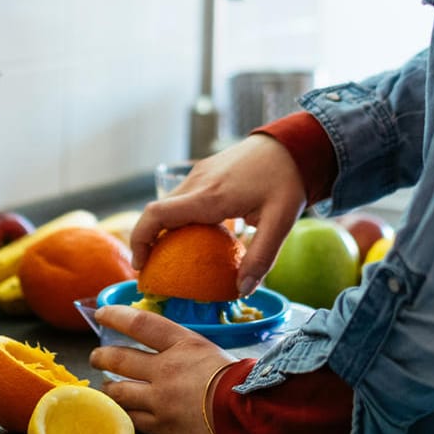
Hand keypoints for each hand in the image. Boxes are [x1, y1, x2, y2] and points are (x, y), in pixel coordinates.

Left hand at [91, 305, 236, 433]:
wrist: (248, 415)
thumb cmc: (237, 380)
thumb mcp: (210, 350)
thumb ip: (183, 348)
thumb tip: (162, 346)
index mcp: (182, 344)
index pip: (140, 324)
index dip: (116, 316)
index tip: (101, 315)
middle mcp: (166, 369)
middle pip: (119, 358)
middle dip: (101, 356)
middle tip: (96, 356)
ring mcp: (160, 400)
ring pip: (118, 391)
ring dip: (107, 386)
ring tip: (106, 386)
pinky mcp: (161, 426)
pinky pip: (130, 417)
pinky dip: (120, 411)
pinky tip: (118, 409)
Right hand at [133, 135, 308, 295]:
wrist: (293, 143)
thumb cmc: (287, 180)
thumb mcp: (280, 222)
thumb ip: (261, 257)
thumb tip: (243, 290)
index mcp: (210, 196)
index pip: (157, 214)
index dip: (140, 240)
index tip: (141, 265)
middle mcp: (197, 182)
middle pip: (157, 212)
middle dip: (148, 241)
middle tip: (155, 271)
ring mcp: (199, 173)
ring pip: (168, 204)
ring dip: (163, 230)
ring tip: (173, 258)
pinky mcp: (205, 171)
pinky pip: (182, 197)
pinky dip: (178, 218)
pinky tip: (194, 236)